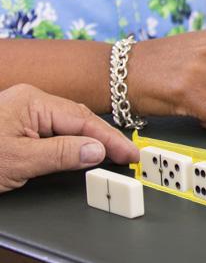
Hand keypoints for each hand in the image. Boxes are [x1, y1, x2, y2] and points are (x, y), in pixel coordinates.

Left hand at [0, 84, 137, 190]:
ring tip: (112, 154)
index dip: (111, 139)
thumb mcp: (18, 161)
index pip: (84, 120)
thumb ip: (60, 154)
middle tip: (128, 156)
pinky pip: (54, 129)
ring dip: (89, 140)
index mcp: (32, 102)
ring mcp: (23, 111)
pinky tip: (82, 151)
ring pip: (68, 125)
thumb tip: (97, 150)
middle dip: (105, 138)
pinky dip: (71, 141)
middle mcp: (30, 101)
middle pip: (80, 119)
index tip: (131, 154)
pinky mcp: (17, 124)